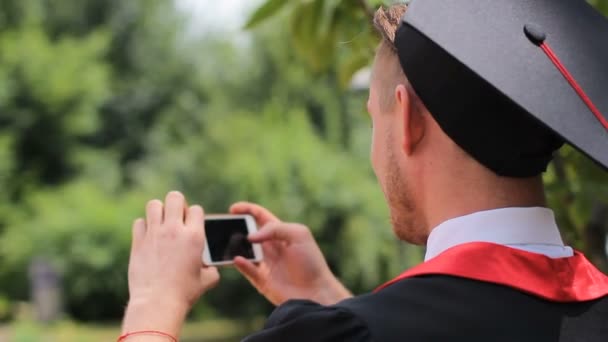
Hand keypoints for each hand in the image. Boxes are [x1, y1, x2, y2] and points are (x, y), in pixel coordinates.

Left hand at [122, 191, 218, 335]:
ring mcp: (154, 234)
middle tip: (176, 219)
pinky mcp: (138, 242)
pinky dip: (144, 227)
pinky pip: (139, 222)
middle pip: (175, 197)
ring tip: (161, 224)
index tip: (192, 227)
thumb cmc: (184, 293)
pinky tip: (148, 238)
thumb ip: (212, 269)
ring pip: (154, 204)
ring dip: (158, 211)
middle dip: (177, 205)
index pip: (196, 209)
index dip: (195, 216)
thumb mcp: (206, 281)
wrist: (158, 302)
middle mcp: (174, 230)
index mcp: (195, 236)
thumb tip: (211, 268)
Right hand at [230, 202, 351, 305]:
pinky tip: (238, 259)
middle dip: (236, 228)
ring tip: (228, 242)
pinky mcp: (262, 280)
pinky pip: (246, 270)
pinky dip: (240, 264)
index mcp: (280, 232)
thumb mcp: (299, 235)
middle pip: (248, 233)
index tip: (233, 209)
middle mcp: (270, 247)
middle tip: (226, 227)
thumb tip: (251, 236)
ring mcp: (265, 263)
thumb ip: (275, 229)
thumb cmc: (311, 261)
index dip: (246, 210)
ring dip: (234, 246)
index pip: (260, 216)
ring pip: (243, 251)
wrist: (316, 291)